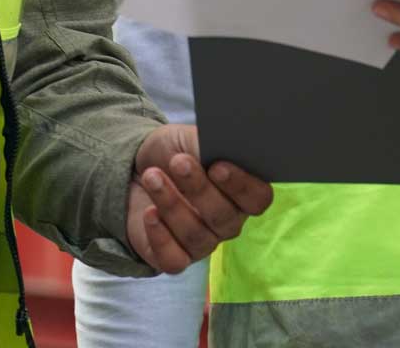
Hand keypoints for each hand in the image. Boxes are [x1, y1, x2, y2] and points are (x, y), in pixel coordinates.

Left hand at [125, 124, 272, 273]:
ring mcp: (203, 243)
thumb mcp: (194, 139)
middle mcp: (228, 222)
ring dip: (171, 204)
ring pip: (196, 236)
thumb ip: (213, 145)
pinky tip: (149, 213)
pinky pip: (174, 260)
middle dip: (199, 189)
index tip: (217, 166)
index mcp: (243, 192)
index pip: (258, 198)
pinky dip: (160, 237)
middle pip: (224, 217)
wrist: (140, 168)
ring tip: (151, 176)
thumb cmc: (177, 152)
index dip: (241, 185)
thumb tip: (223, 144)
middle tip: (178, 163)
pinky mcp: (175, 258)